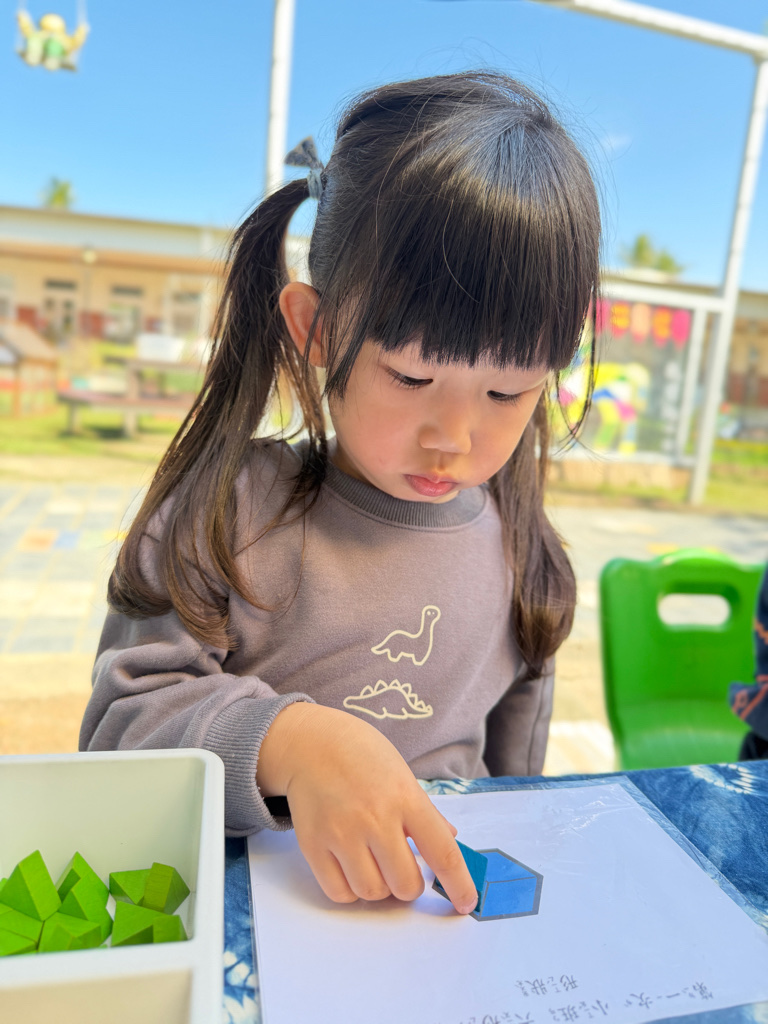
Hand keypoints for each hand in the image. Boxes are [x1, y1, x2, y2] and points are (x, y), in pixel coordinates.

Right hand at [257, 702, 477, 913]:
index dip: (460, 885)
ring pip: (372, 892)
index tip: (466, 903)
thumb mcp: (403, 775)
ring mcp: (342, 833)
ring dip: (380, 888)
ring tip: (375, 864)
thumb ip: (426, 812)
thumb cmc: (362, 756)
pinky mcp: (313, 845)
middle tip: (403, 869)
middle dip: (410, 885)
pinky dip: (351, 890)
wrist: (312, 743)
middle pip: (405, 884)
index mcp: (405, 798)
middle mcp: (376, 818)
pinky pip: (339, 892)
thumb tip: (451, 840)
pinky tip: (352, 868)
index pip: (443, 853)